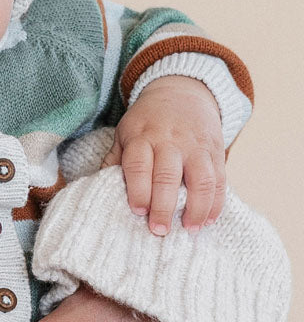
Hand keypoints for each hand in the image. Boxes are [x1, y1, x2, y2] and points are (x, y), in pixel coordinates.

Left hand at [101, 75, 225, 234]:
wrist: (182, 91)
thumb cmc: (148, 120)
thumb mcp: (126, 131)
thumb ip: (116, 158)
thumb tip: (100, 186)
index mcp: (142, 136)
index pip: (138, 165)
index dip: (138, 190)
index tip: (137, 211)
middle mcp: (169, 141)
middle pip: (167, 176)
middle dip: (163, 206)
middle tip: (159, 230)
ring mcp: (195, 147)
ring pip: (200, 180)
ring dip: (196, 208)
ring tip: (189, 229)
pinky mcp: (215, 152)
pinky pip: (219, 180)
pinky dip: (216, 203)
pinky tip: (208, 219)